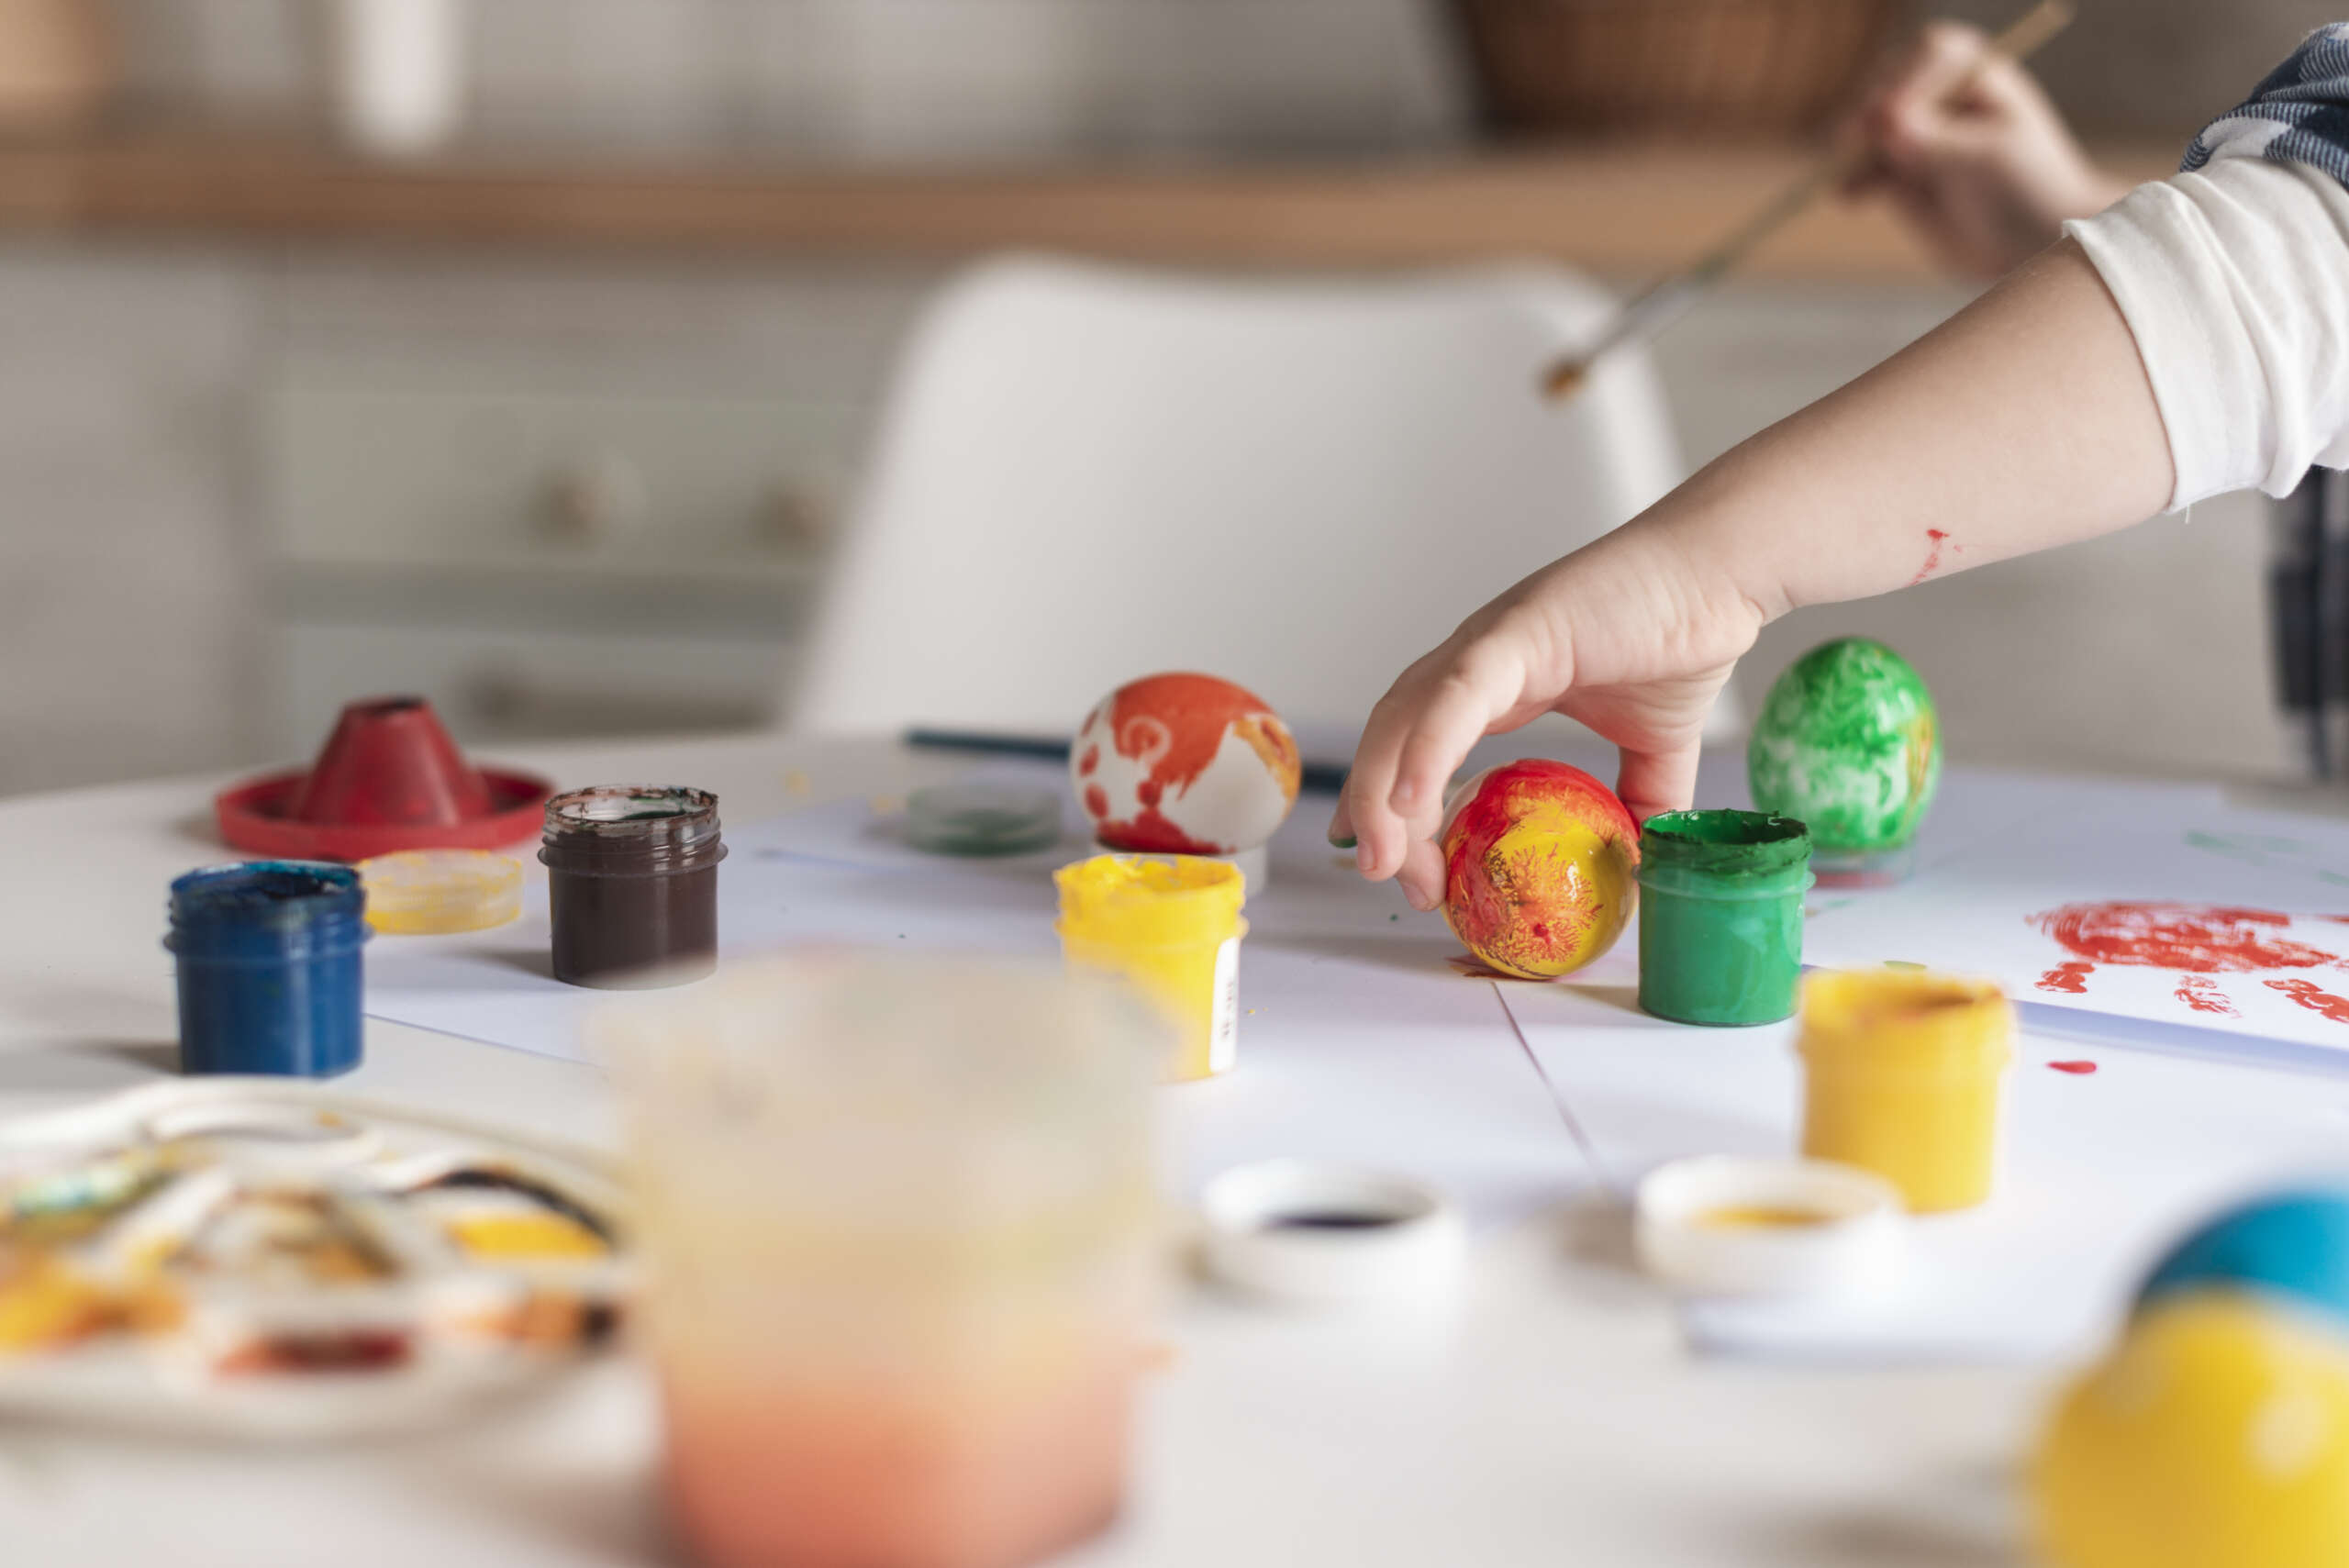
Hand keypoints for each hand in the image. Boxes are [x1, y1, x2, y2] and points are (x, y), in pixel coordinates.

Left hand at [1328, 525, 1762, 910]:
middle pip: (1390, 738)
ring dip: (1379, 792)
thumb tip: (1644, 866)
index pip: (1412, 743)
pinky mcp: (1518, 632)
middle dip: (1372, 811)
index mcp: (1495, 684)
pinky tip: (1408, 803)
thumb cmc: (1683, 637)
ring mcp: (1490, 643)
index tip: (1389, 862)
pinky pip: (1457, 697)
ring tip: (1380, 859)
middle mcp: (1475, 662)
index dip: (1386, 801)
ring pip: (1403, 719)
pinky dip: (1425, 749)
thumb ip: (1642, 803)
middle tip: (1382, 875)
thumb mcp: (1656, 748)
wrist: (1724, 577)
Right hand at [1840, 22, 2129, 279]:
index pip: (1932, 54)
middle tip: (1857, 141)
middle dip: (1870, 113)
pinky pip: (1862, 169)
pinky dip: (1851, 180)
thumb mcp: (1990, 159)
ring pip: (1868, 130)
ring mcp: (1916, 135)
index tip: (1890, 114)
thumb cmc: (2032, 188)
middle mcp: (1942, 97)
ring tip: (1851, 181)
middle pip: (1890, 85)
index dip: (1906, 78)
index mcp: (1977, 75)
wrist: (2037, 242)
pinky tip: (1849, 198)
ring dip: (1854, 151)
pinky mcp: (1899, 175)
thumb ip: (1938, 140)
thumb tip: (1885, 121)